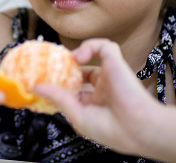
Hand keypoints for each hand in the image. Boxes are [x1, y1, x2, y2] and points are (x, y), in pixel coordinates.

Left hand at [35, 38, 158, 154]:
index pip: (74, 87)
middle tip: (50, 64)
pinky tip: (79, 56)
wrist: (139, 129)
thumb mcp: (78, 116)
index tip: (44, 79)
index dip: (60, 82)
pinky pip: (104, 45)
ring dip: (78, 53)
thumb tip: (37, 87)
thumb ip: (58, 98)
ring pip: (94, 53)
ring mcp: (110, 74)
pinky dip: (90, 45)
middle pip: (82, 69)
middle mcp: (102, 87)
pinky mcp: (117, 63)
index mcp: (95, 102)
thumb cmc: (114, 130)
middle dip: (66, 65)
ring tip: (67, 60)